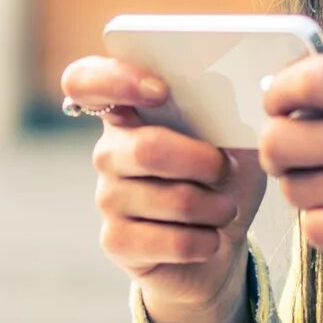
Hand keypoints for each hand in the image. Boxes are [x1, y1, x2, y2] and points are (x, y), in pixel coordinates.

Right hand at [63, 53, 265, 320]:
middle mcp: (109, 151)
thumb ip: (224, 108)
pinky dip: (208, 241)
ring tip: (224, 209)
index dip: (116, 80)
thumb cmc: (223, 178)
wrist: (219, 242)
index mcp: (129, 110)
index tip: (160, 92)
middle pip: (149, 149)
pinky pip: (174, 241)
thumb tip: (236, 93)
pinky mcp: (115, 241)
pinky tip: (208, 238)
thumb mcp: (233, 136)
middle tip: (228, 171)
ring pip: (175, 200)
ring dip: (217, 207)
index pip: (86, 80)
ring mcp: (108, 197)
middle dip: (207, 163)